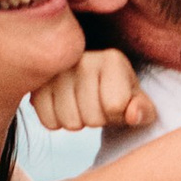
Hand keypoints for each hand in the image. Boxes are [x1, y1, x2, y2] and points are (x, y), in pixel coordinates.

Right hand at [26, 47, 152, 134]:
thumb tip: (132, 115)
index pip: (115, 106)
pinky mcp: (36, 84)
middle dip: (98, 120)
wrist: (87, 83)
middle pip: (93, 118)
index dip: (117, 115)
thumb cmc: (117, 94)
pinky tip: (63, 106)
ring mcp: (55, 70)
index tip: (115, 104)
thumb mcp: (137, 102)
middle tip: (96, 105)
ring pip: (71, 123)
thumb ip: (144, 110)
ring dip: (78, 123)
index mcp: (111, 59)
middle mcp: (81, 57)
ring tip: (80, 105)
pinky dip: (58, 123)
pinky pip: (49, 123)